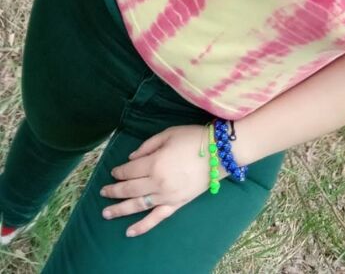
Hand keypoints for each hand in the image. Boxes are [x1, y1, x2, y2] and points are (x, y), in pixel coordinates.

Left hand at [100, 125, 226, 236]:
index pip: (129, 171)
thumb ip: (147, 146)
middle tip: (103, 192)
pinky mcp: (176, 204)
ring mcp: (166, 196)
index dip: (119, 171)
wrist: (219, 152)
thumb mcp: (168, 134)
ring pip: (137, 206)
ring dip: (119, 210)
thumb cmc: (193, 138)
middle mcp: (157, 183)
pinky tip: (129, 232)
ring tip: (106, 213)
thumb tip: (132, 159)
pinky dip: (142, 227)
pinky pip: (156, 218)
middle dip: (114, 191)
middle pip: (129, 189)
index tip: (114, 172)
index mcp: (154, 163)